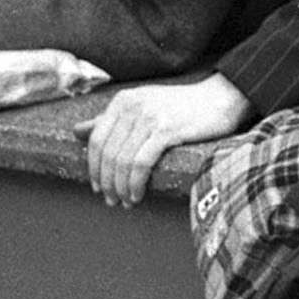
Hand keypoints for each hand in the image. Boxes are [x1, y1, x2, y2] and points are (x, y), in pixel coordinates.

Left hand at [82, 70, 250, 204]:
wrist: (221, 97)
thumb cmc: (183, 106)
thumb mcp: (142, 105)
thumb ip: (110, 119)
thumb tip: (76, 132)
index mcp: (123, 101)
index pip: (96, 139)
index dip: (93, 167)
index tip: (97, 186)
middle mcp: (132, 106)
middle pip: (107, 153)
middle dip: (106, 182)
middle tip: (111, 200)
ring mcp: (149, 118)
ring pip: (121, 161)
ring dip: (120, 187)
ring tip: (126, 201)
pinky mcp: (166, 130)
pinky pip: (140, 163)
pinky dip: (134, 183)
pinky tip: (137, 194)